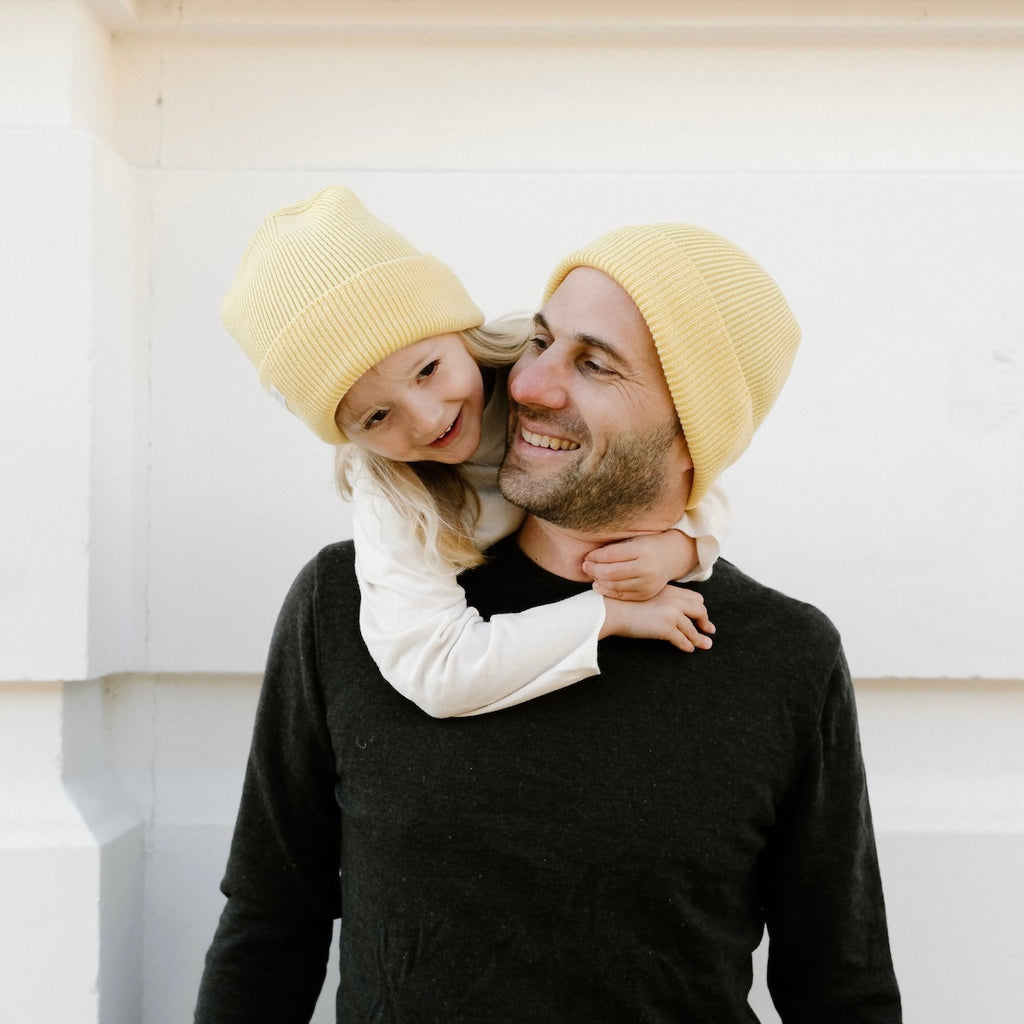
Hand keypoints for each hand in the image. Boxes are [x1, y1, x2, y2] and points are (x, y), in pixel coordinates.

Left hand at [583, 530, 697, 601]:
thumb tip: (589, 556)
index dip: (595, 557)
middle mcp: (647, 568)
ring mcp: (648, 583)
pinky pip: (622, 595)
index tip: (587, 556)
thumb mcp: (633, 539)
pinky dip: (608, 591)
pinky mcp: (647, 594)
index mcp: (643, 549)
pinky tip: (599, 585)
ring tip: (591, 575)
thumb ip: (614, 546)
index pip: (611, 555)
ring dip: (599, 581)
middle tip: (585, 566)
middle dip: (594, 570)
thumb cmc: (646, 544)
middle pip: (611, 573)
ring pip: (615, 586)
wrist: (670, 557)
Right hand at [600, 585, 714, 652]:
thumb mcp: (643, 593)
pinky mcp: (667, 628)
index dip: (699, 607)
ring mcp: (672, 613)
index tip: (701, 614)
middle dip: (705, 620)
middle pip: (699, 610)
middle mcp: (674, 599)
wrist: (611, 610)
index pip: (693, 597)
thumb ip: (656, 598)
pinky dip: (688, 645)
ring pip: (692, 628)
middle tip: (709, 629)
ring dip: (700, 638)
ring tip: (705, 644)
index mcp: (669, 590)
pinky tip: (689, 649)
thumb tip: (661, 608)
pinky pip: (683, 639)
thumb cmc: (621, 602)